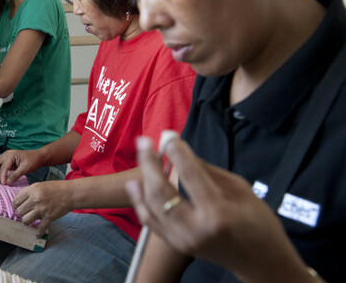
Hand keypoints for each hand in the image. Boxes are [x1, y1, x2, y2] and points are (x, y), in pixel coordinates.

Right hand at [0, 149, 42, 184]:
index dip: (2, 176)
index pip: (2, 167)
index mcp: (11, 155)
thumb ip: (15, 175)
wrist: (39, 157)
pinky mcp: (7, 162)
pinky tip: (1, 179)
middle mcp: (6, 155)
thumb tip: (6, 183)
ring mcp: (6, 158)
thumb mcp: (25, 168)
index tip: (3, 184)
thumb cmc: (33, 160)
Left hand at [13, 181, 72, 236]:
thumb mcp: (40, 185)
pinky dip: (38, 233)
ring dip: (27, 221)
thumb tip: (18, 201)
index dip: (16, 205)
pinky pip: (39, 229)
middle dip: (22, 213)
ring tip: (31, 220)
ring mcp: (42, 209)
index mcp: (33, 190)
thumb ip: (29, 192)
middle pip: (20, 211)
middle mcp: (36, 199)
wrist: (71, 193)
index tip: (19, 207)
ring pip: (25, 221)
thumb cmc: (56, 188)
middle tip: (26, 213)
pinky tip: (37, 234)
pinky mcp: (48, 217)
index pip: (16, 200)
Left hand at [125, 134, 312, 282]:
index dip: (176, 153)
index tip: (168, 135)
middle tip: (143, 141)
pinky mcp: (176, 244)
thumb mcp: (240, 190)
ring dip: (142, 177)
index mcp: (217, 214)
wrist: (261, 262)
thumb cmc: (258, 222)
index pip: (190, 176)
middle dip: (149, 162)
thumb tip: (179, 149)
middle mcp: (195, 229)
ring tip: (141, 155)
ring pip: (152, 205)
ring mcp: (182, 240)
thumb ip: (207, 170)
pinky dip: (140, 201)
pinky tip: (135, 183)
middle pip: (161, 191)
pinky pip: (151, 221)